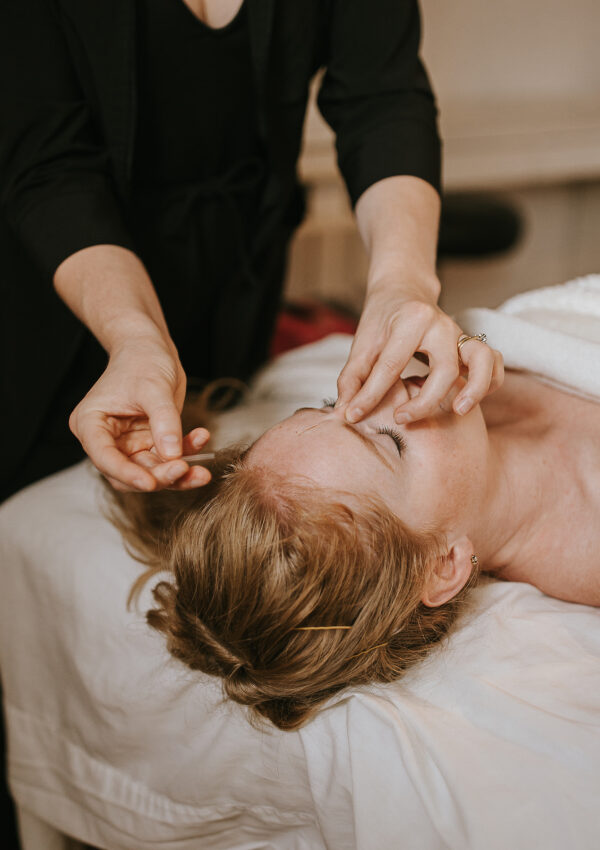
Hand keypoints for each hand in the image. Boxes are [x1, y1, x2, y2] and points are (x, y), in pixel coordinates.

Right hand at [68, 337, 211, 491]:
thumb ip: (164, 421)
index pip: (104, 458)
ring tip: (201, 470)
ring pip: (151, 472)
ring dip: (178, 473)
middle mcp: (106, 439)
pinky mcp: (150, 443)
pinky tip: (201, 438)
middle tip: (184, 468)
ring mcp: (129, 444)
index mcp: (90, 423)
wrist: (151, 348)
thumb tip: (173, 456)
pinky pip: (169, 459)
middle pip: (129, 471)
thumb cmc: (142, 359)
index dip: (127, 473)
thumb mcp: (154, 387)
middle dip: (158, 476)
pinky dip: (187, 454)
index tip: (150, 483)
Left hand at [336, 278, 503, 423]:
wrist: (403, 290)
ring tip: (457, 411)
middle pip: (445, 368)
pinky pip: (495, 363)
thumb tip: (345, 413)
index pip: (391, 365)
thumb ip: (352, 378)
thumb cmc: (382, 320)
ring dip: (476, 389)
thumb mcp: (362, 344)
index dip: (371, 396)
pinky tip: (468, 401)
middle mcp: (442, 324)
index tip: (354, 416)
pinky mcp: (472, 344)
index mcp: (411, 320)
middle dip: (425, 401)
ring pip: (484, 360)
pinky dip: (490, 383)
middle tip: (401, 419)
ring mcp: (461, 334)